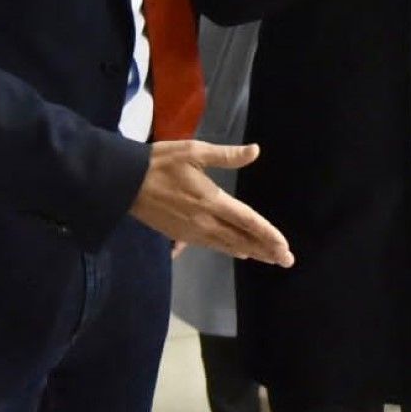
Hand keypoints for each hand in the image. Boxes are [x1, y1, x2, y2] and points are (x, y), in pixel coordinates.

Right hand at [129, 141, 292, 266]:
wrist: (124, 182)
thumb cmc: (160, 162)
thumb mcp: (194, 152)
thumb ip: (227, 155)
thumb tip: (255, 151)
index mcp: (211, 201)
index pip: (248, 221)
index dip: (268, 234)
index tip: (285, 247)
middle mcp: (204, 222)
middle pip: (241, 239)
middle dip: (265, 250)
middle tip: (286, 261)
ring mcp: (191, 231)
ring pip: (227, 245)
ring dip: (250, 251)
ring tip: (269, 258)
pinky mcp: (180, 235)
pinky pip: (212, 245)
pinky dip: (229, 248)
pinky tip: (239, 251)